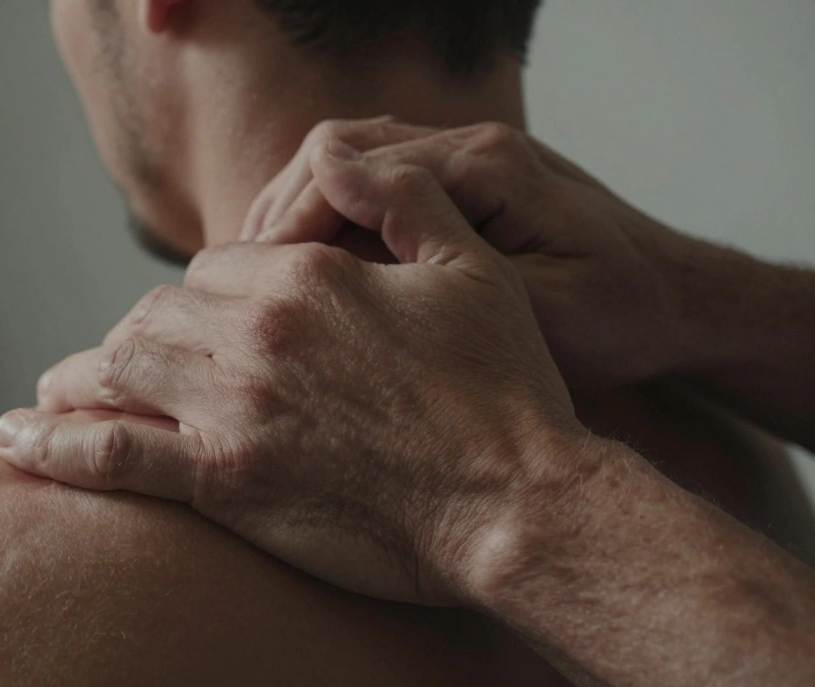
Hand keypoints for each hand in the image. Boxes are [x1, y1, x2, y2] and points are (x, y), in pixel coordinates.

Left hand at [0, 169, 583, 605]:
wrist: (514, 506)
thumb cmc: (505, 394)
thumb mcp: (472, 270)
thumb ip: (401, 199)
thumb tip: (341, 154)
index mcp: (305, 278)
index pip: (211, 267)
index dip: (203, 295)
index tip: (202, 326)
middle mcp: (253, 336)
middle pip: (153, 317)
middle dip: (137, 337)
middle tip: (126, 366)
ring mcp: (231, 410)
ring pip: (118, 370)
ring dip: (81, 379)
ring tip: (50, 395)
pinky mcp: (223, 481)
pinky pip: (111, 455)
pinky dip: (53, 445)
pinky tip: (11, 441)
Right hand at [244, 116, 692, 390]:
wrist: (677, 301)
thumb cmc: (619, 315)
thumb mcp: (542, 308)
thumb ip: (449, 270)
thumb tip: (350, 253)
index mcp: (483, 165)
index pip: (351, 165)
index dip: (292, 223)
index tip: (255, 281)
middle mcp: (466, 146)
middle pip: (333, 150)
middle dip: (277, 213)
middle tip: (235, 280)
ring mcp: (460, 159)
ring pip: (341, 160)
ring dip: (292, 214)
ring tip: (253, 278)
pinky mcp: (457, 185)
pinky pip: (367, 183)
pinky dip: (324, 221)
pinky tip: (300, 274)